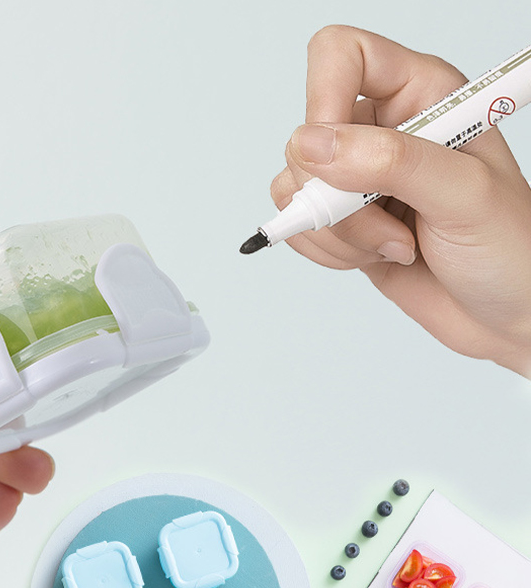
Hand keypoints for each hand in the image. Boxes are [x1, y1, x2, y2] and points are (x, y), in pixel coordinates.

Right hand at [272, 26, 530, 375]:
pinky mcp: (342, 220)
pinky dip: (327, 252)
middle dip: (340, 199)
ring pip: (296, 189)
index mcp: (421, 94)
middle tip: (391, 226)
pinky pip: (298, 225)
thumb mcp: (464, 196)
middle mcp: (382, 129)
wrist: (507, 312)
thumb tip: (312, 144)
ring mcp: (357, 178)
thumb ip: (391, 161)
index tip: (337, 160)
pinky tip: (375, 257)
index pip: (339, 56)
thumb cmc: (510, 250)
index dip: (322, 101)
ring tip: (394, 245)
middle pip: (307, 137)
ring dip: (338, 233)